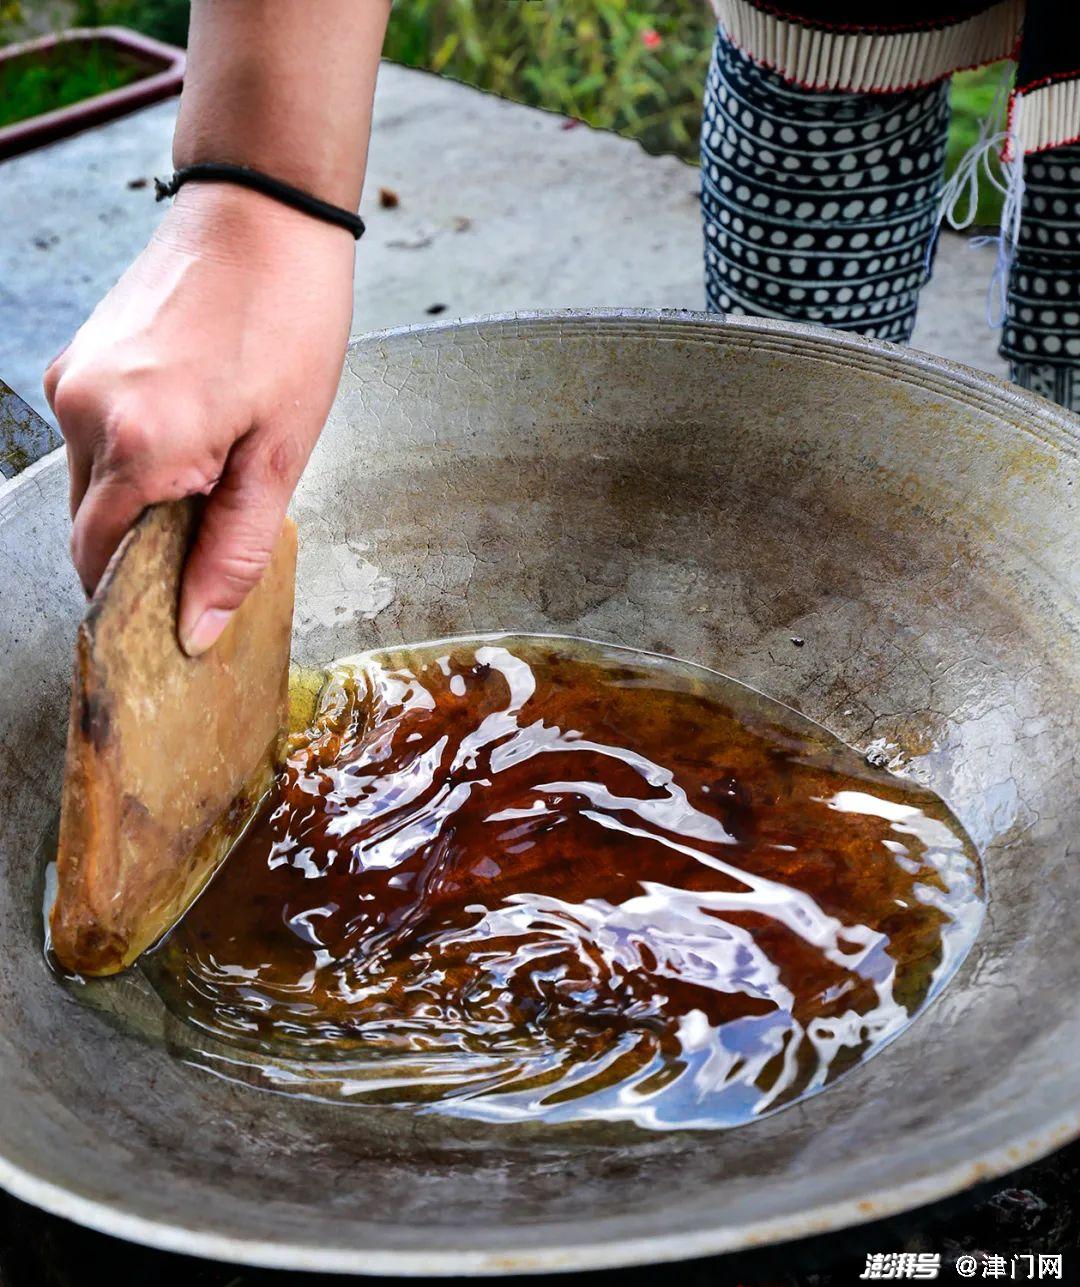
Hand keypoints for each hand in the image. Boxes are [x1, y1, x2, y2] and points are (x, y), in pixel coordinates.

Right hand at [44, 182, 354, 654]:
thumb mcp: (280, 455)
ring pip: (94, 480)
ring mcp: (74, 378)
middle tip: (215, 521)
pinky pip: (95, 434)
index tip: (175, 603)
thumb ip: (232, 551)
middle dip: (145, 542)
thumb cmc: (289, 324)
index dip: (135, 594)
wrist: (265, 214)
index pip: (99, 560)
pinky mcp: (79, 356)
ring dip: (143, 493)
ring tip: (215, 458)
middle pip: (93, 524)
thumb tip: (194, 629)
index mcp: (137, 444)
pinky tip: (193, 423)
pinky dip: (135, 452)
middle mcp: (85, 411)